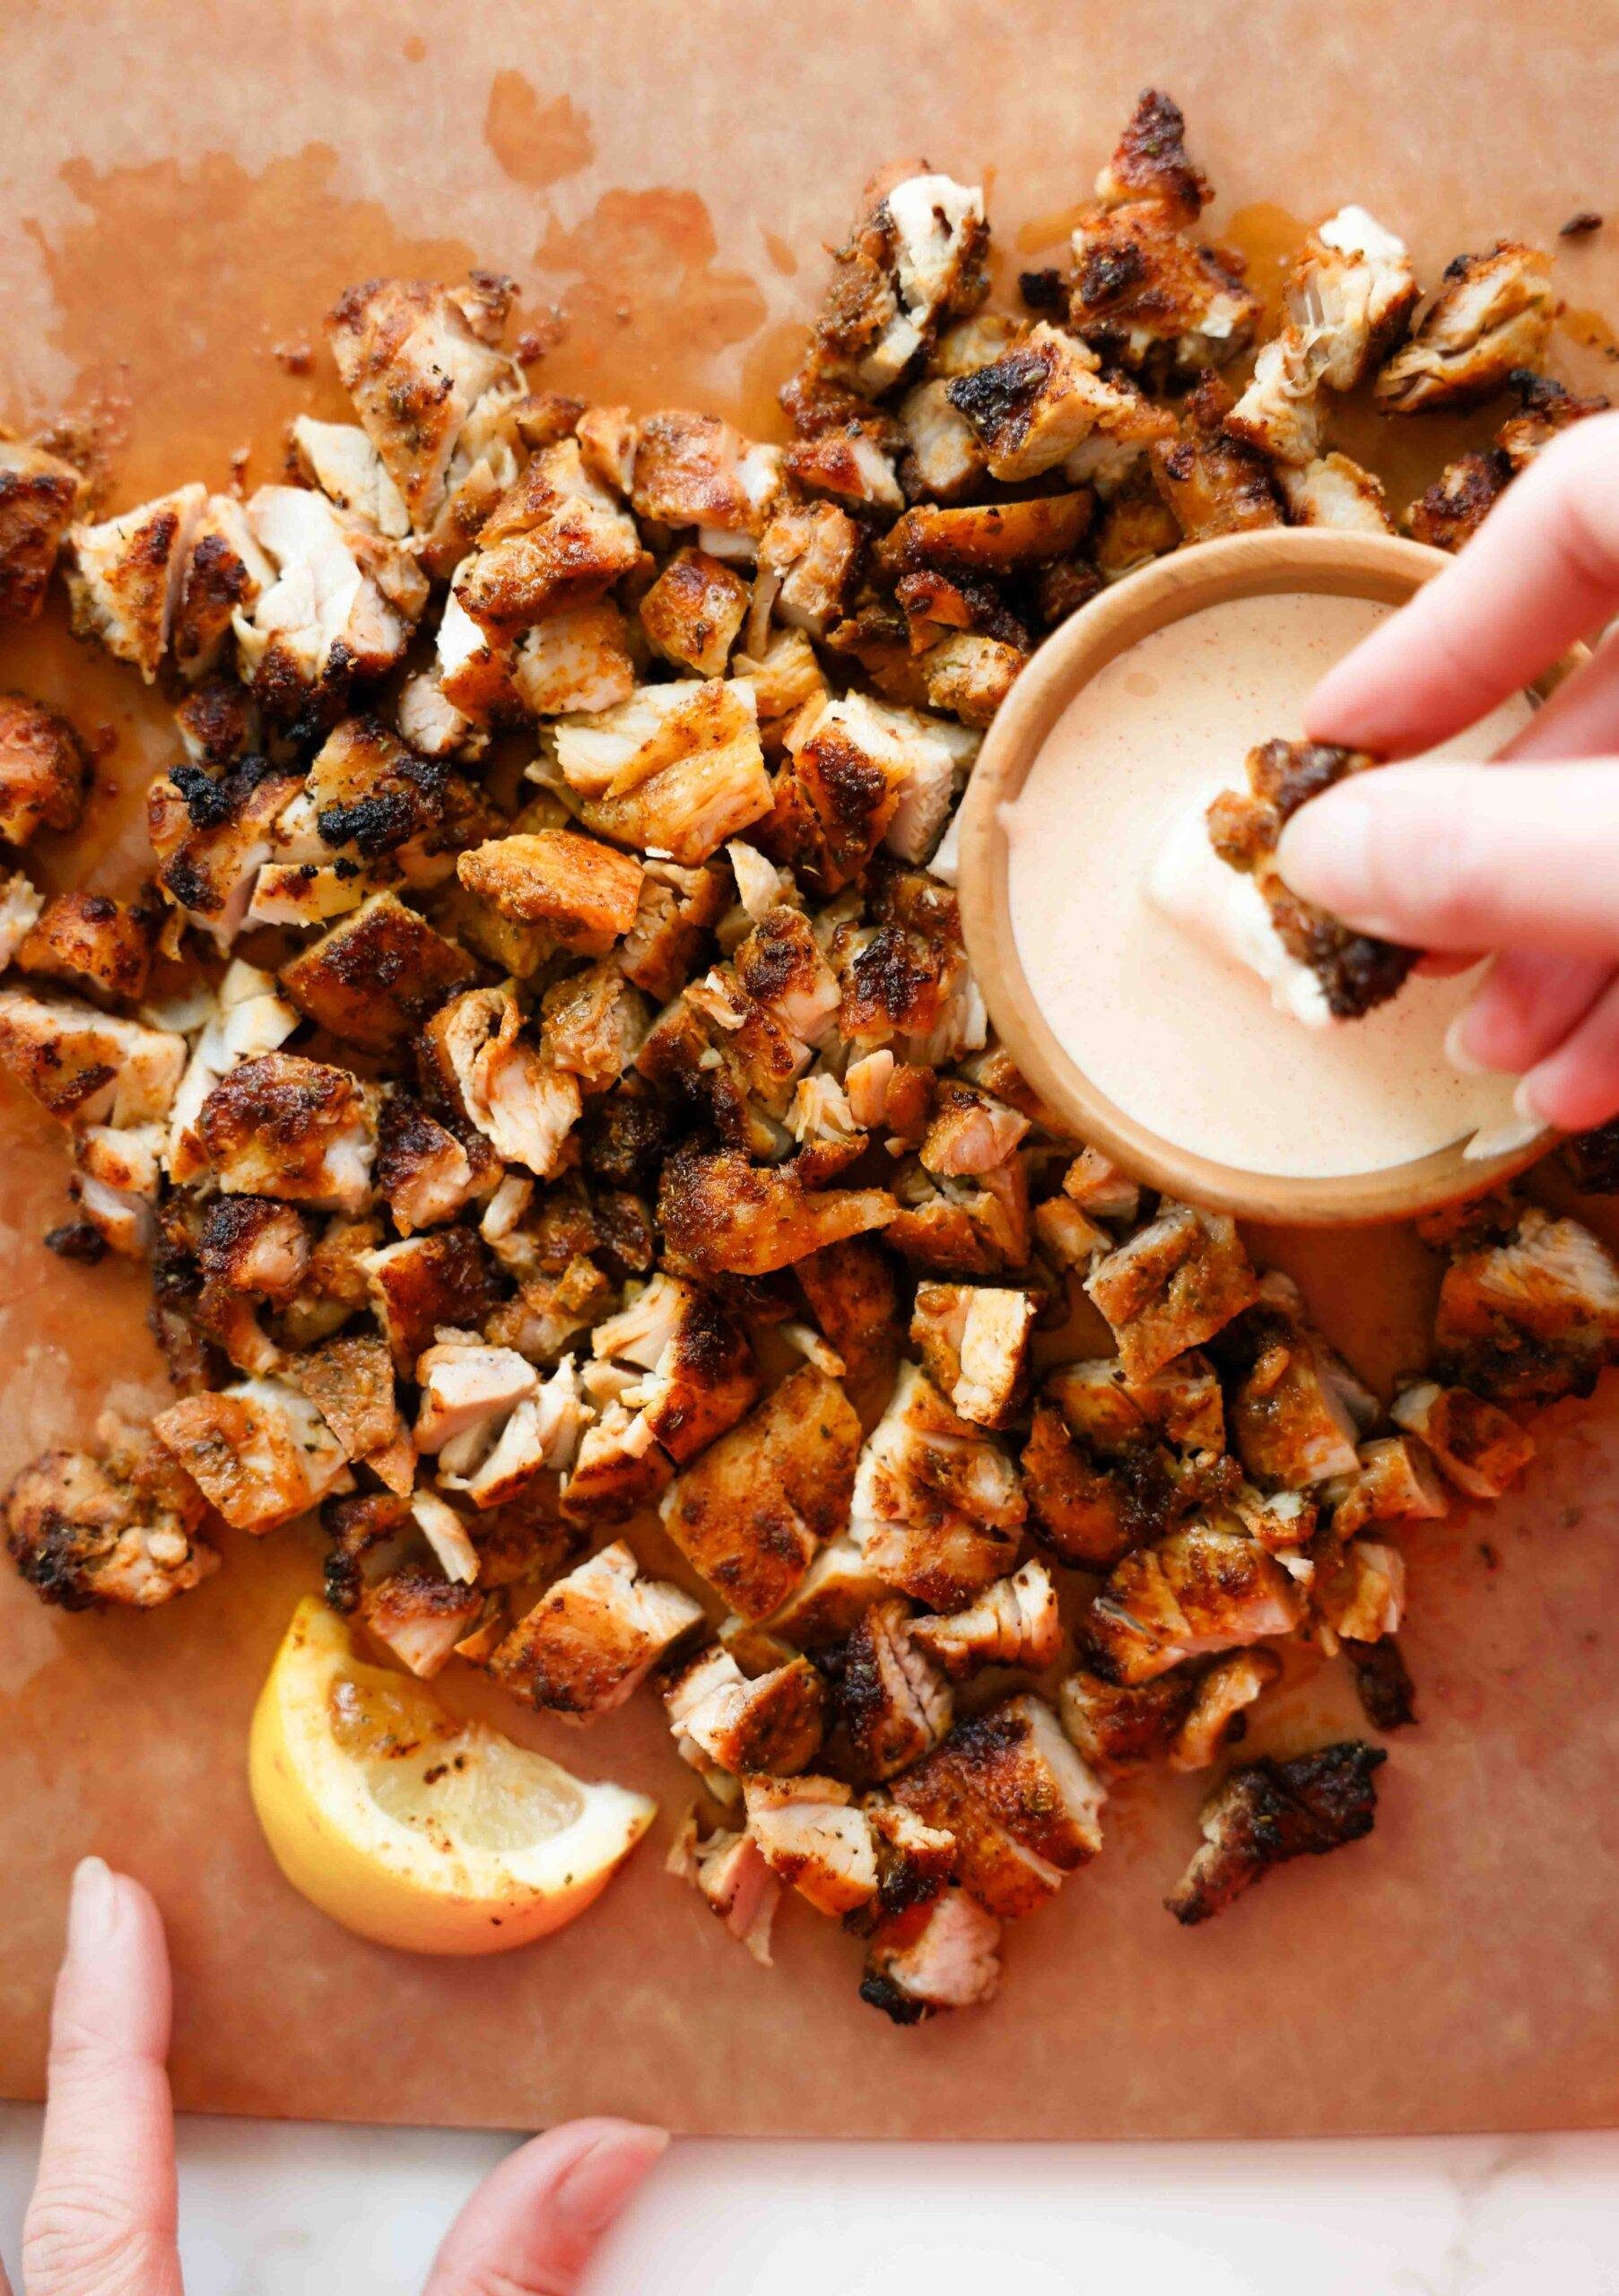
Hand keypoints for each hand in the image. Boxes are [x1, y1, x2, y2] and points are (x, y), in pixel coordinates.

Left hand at [6, 1859, 664, 2295]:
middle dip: (74, 2094)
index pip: (100, 2174)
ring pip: (48, 2276)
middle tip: (99, 1970)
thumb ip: (498, 2285)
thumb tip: (606, 2146)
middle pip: (44, 2220)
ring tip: (102, 2110)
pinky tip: (147, 2246)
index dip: (105, 2020)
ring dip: (78, 2197)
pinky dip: (95, 2262)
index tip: (106, 1895)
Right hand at [1277, 410, 1618, 1132]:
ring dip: (1561, 941)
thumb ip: (1505, 847)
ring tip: (1489, 1050)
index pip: (1585, 504)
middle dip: (1492, 845)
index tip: (1336, 740)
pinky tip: (1584, 1084)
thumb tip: (1322, 855)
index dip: (1447, 624)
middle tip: (1393, 937)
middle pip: (1614, 689)